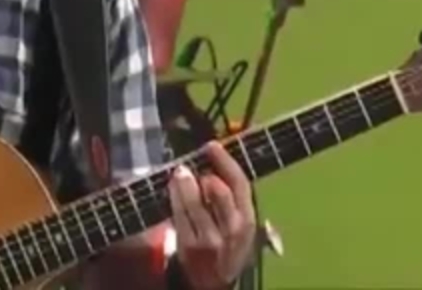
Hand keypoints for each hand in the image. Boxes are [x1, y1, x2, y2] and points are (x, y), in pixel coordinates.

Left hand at [167, 141, 256, 289]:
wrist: (213, 283)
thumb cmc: (226, 247)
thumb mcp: (240, 226)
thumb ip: (234, 200)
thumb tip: (216, 163)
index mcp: (248, 220)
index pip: (240, 184)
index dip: (225, 161)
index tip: (211, 145)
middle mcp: (233, 229)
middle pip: (219, 191)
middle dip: (205, 171)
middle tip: (194, 162)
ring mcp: (210, 239)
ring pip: (195, 202)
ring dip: (185, 182)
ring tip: (180, 171)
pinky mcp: (189, 245)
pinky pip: (179, 215)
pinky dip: (174, 197)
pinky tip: (172, 186)